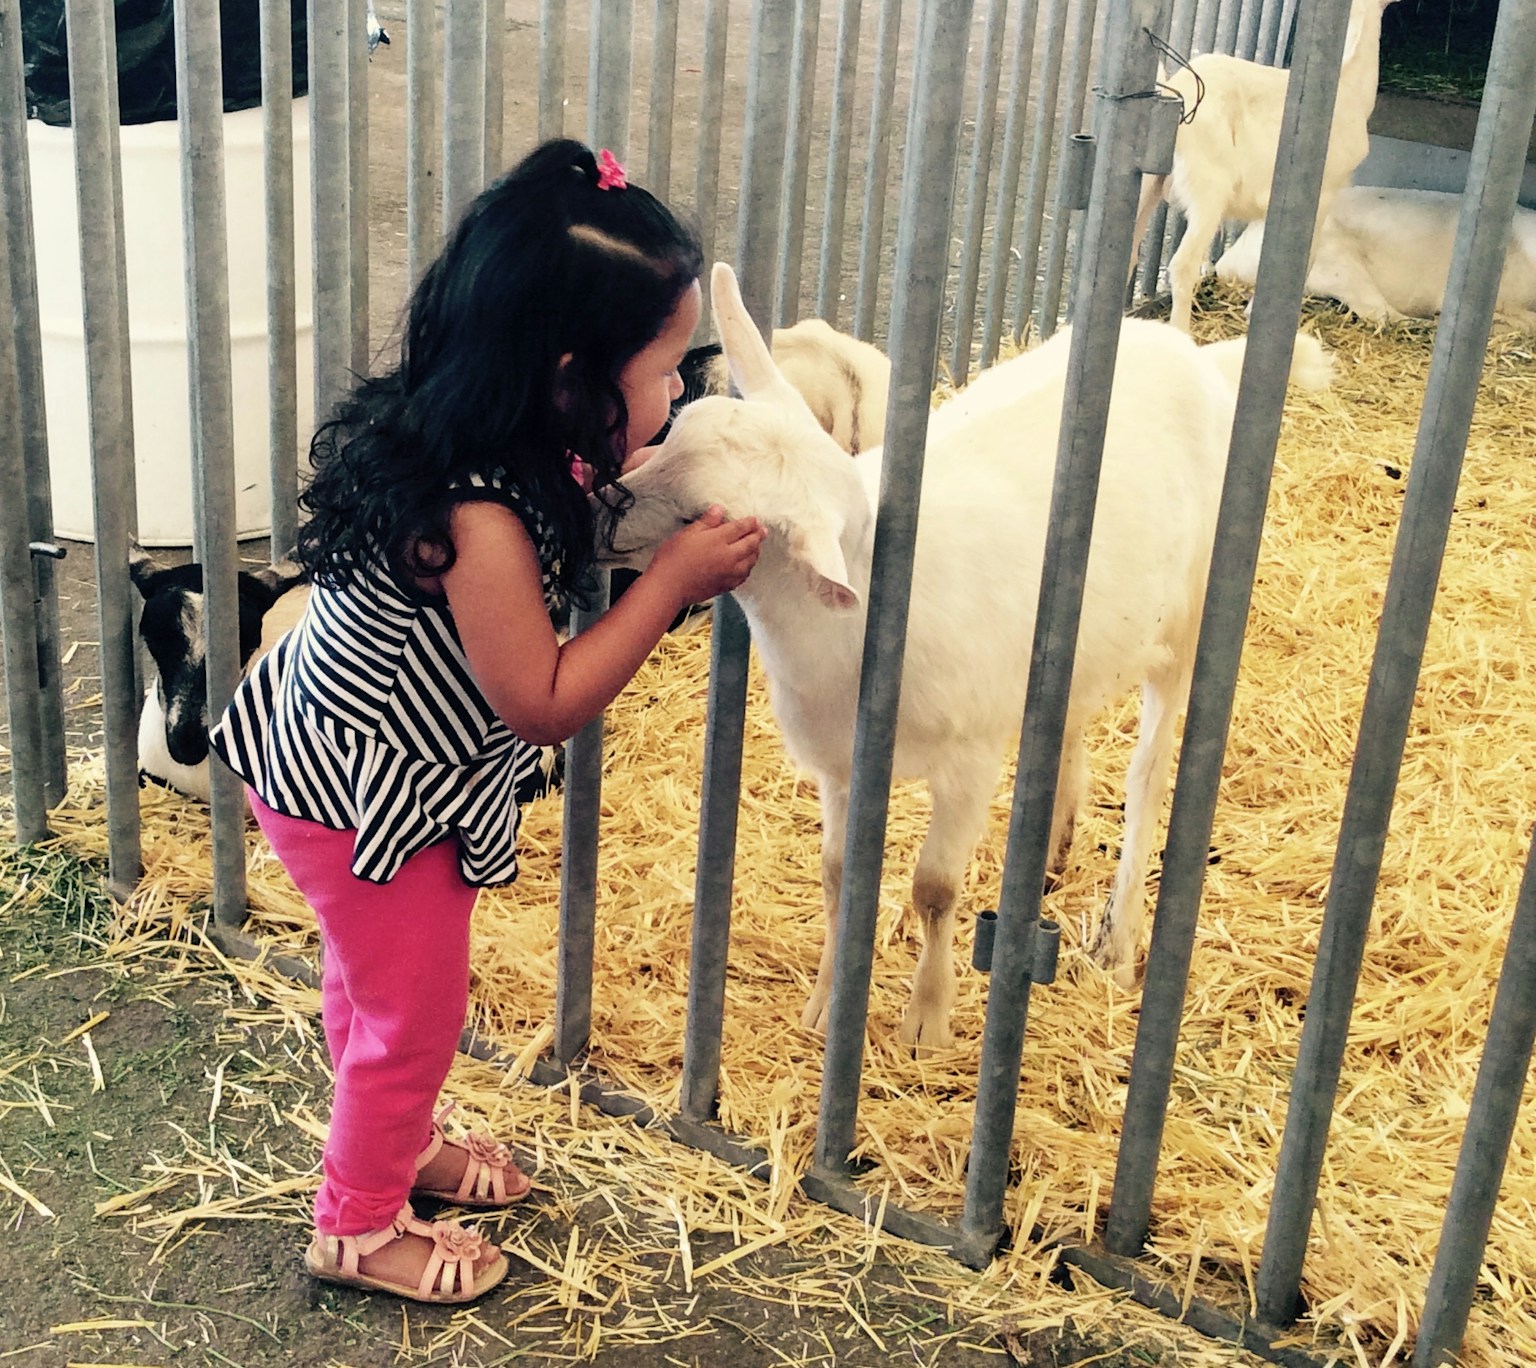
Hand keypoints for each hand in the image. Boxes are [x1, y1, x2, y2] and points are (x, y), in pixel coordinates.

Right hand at [649, 505, 764, 606]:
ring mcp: (729, 573)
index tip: (754, 519)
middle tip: (763, 531)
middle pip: (750, 544)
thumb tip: (719, 509)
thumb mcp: (687, 534)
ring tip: (757, 547)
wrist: (668, 588)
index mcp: (718, 540)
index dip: (749, 523)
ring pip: (750, 561)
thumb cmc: (673, 558)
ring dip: (756, 552)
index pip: (739, 528)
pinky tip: (746, 566)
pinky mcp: (725, 586)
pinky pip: (743, 576)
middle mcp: (728, 557)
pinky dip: (748, 568)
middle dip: (758, 536)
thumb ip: (706, 522)